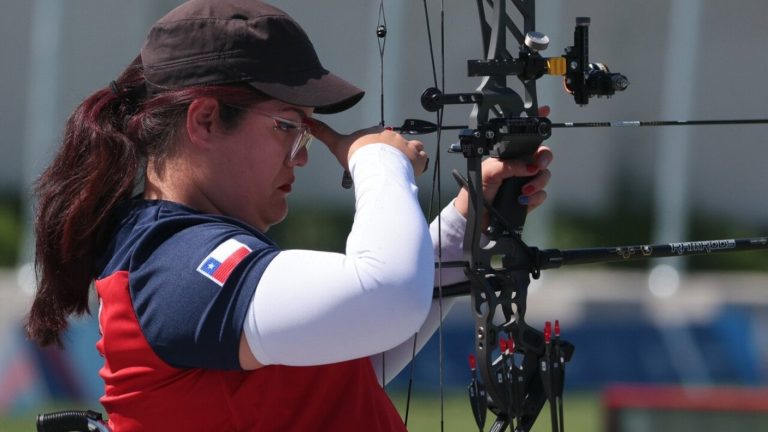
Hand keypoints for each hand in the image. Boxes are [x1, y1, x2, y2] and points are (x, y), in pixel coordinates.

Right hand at [310, 120, 428, 175]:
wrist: (375, 167)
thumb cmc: (357, 157)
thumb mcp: (337, 144)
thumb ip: (323, 133)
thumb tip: (308, 122)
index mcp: (374, 132)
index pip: (377, 136)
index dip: (374, 149)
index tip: (369, 159)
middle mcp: (391, 136)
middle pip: (392, 143)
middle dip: (389, 154)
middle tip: (382, 169)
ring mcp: (405, 144)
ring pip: (410, 147)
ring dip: (406, 156)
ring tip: (399, 169)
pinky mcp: (416, 155)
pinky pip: (422, 156)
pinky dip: (420, 162)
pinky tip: (413, 169)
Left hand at [453, 146, 552, 217]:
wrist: (476, 214)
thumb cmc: (478, 190)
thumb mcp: (490, 171)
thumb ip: (510, 165)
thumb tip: (530, 167)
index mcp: (511, 160)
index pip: (532, 150)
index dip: (540, 153)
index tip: (538, 161)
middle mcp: (521, 171)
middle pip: (542, 163)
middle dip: (542, 167)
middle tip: (536, 170)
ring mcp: (526, 185)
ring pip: (544, 179)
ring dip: (537, 184)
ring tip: (523, 191)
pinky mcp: (529, 200)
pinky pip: (541, 196)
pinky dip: (535, 198)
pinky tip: (522, 200)